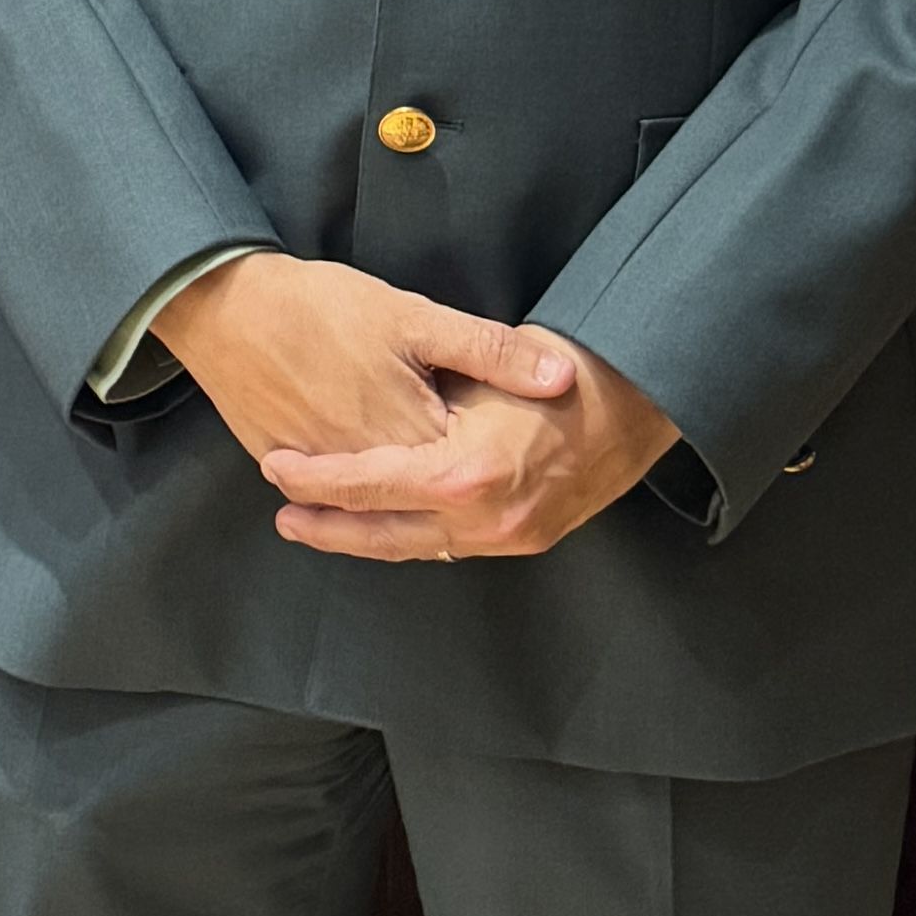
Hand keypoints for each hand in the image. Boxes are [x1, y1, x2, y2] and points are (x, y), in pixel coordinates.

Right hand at [152, 251, 578, 476]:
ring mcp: (326, 476)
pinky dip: (360, 499)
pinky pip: (334, 498)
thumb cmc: (316, 305)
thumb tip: (562, 379)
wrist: (219, 305)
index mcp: (411, 440)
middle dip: (462, 489)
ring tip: (441, 497)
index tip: (524, 438)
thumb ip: (486, 351)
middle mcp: (370, 472)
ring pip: (380, 509)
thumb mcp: (411, 316)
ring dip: (412, 507)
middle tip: (490, 470)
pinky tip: (375, 486)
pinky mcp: (285, 464)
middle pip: (430, 501)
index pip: (476, 470)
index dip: (504, 453)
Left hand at [262, 342, 681, 565]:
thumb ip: (419, 396)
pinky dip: (414, 536)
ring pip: (419, 548)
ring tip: (323, 525)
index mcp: (463, 475)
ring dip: (369, 537)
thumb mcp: (475, 367)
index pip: (367, 487)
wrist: (640, 400)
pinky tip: (390, 525)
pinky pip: (454, 546)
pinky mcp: (527, 538)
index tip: (275, 468)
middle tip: (284, 516)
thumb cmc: (556, 368)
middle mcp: (485, 520)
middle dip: (329, 529)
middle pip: (384, 537)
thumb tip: (354, 410)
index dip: (314, 479)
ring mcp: (509, 536)